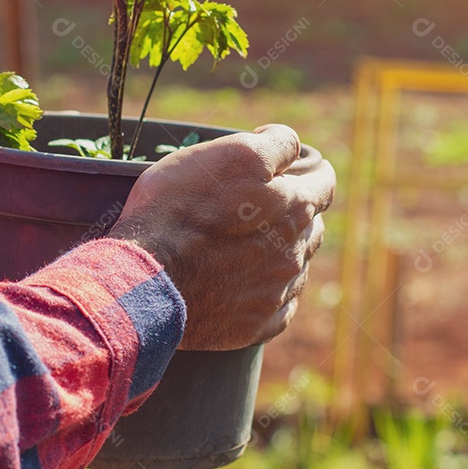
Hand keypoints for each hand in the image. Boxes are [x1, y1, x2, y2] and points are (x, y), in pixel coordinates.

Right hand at [109, 124, 335, 350]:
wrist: (143, 277)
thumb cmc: (179, 208)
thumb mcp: (228, 153)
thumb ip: (274, 144)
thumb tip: (292, 145)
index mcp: (295, 207)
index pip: (324, 180)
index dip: (305, 168)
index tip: (283, 168)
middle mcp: (295, 253)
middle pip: (310, 224)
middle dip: (290, 211)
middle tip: (251, 206)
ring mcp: (276, 293)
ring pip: (294, 265)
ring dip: (278, 251)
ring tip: (239, 246)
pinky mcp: (254, 325)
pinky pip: (277, 305)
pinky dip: (265, 290)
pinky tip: (238, 281)